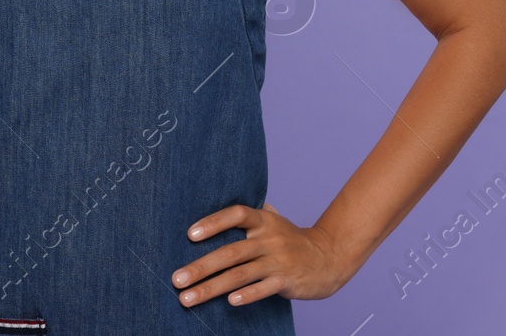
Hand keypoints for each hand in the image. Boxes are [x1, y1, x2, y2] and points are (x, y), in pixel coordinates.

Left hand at [170, 203, 355, 307]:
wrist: (329, 258)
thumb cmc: (292, 240)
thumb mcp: (274, 221)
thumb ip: (250, 214)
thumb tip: (216, 203)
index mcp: (264, 221)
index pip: (237, 214)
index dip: (213, 222)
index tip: (190, 235)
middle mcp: (270, 239)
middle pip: (230, 252)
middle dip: (200, 267)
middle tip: (176, 279)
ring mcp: (279, 261)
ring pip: (240, 275)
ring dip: (211, 288)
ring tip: (188, 298)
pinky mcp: (287, 281)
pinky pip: (264, 289)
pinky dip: (247, 295)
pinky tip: (230, 301)